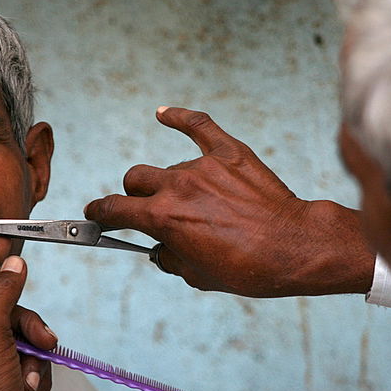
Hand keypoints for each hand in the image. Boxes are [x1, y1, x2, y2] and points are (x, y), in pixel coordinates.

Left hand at [0, 238, 57, 390]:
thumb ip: (0, 294)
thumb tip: (11, 265)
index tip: (2, 240)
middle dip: (24, 327)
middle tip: (39, 336)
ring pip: (19, 333)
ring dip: (32, 354)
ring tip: (31, 375)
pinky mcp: (4, 377)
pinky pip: (29, 355)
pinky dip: (35, 371)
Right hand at [85, 107, 374, 296]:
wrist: (293, 248)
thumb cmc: (248, 269)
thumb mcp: (197, 276)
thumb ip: (169, 258)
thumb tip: (159, 249)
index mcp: (162, 218)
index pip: (114, 208)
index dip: (100, 213)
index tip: (97, 215)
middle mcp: (176, 187)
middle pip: (135, 179)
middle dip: (134, 196)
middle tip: (146, 209)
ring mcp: (202, 166)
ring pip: (170, 168)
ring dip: (171, 184)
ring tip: (195, 202)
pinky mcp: (229, 153)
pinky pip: (198, 125)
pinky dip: (179, 118)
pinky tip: (163, 114)